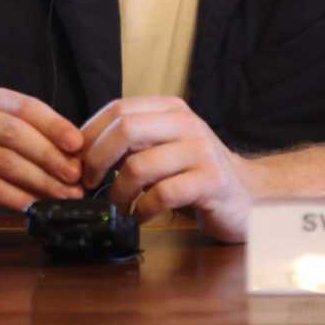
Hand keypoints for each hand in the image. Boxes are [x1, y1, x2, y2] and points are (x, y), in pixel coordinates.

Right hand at [0, 85, 84, 237]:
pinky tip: (38, 206)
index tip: (78, 145)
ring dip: (41, 180)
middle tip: (75, 175)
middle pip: (13, 132)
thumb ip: (40, 139)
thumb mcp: (14, 142)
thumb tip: (78, 154)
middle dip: (50, 155)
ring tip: (64, 194)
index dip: (54, 125)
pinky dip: (20, 198)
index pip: (25, 106)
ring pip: (5, 162)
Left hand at [79, 96, 263, 243]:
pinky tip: (140, 217)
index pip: (118, 108)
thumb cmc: (195, 174)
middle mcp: (187, 123)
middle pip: (125, 129)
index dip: (90, 134)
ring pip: (139, 165)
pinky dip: (142, 210)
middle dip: (96, 159)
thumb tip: (80, 150)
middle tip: (87, 183)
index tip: (76, 160)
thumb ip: (132, 143)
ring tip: (118, 205)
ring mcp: (201, 151)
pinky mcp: (211, 182)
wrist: (248, 196)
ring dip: (118, 192)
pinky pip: (162, 195)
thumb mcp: (164, 148)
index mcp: (171, 109)